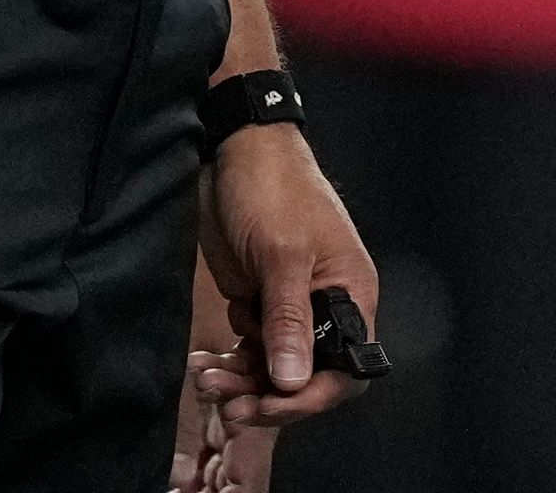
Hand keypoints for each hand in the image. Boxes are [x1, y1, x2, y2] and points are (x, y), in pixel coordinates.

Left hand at [195, 126, 378, 427]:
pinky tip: (206, 365)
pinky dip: (232, 363)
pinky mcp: (258, 301)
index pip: (346, 369)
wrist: (233, 150)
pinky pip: (252, 350)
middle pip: (308, 377)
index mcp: (349, 294)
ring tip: (208, 382)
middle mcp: (325, 306)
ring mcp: (289, 306)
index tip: (272, 405)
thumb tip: (294, 383)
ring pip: (274, 368)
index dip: (313, 397)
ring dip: (244, 383)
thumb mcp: (282, 254)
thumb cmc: (273, 190)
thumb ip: (289, 320)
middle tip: (230, 404)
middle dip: (270, 395)